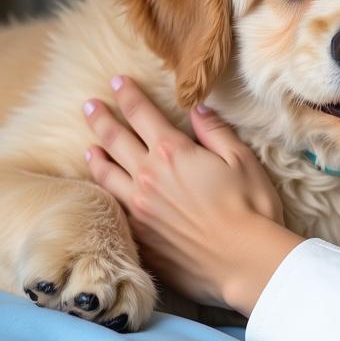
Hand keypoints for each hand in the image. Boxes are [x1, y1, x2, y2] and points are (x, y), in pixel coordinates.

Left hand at [83, 75, 302, 313]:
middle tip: (89, 105)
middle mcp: (149, 178)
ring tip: (88, 145)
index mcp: (174, 153)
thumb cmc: (251, 206)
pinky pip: (114, 207)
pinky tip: (104, 188)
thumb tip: (197, 109)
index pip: (143, 116)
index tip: (117, 81)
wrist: (243, 259)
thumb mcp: (242, 159)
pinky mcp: (141, 237)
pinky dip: (104, 191)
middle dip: (102, 120)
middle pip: (116, 141)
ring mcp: (140, 210)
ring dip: (96, 156)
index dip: (128, 96)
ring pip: (107, 176)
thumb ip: (215, 132)